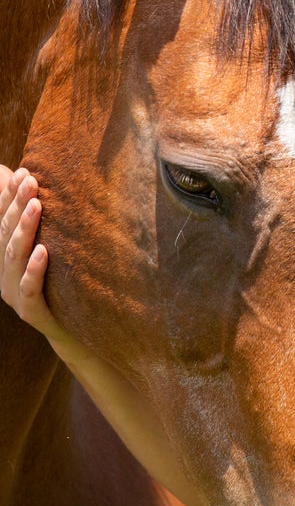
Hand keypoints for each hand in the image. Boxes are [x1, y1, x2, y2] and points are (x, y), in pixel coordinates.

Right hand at [0, 166, 70, 352]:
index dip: (8, 197)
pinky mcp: (31, 311)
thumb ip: (43, 227)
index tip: (22, 172)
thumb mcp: (52, 254)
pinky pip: (30, 288)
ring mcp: (15, 292)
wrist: (75, 334)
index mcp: (6, 257)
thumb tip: (41, 187)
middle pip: (6, 234)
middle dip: (15, 205)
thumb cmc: (63, 286)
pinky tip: (44, 251)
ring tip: (36, 206)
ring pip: (15, 257)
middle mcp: (6, 272)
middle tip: (30, 180)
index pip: (3, 222)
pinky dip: (35, 268)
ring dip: (25, 229)